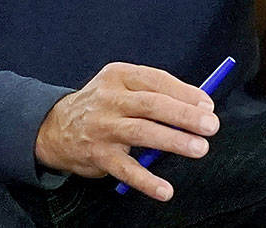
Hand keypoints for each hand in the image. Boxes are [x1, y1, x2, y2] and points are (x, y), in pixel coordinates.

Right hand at [35, 62, 219, 202]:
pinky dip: (146, 181)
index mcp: (119, 75)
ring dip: (173, 141)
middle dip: (184, 115)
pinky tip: (165, 190)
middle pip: (152, 104)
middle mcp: (109, 99)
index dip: (185, 92)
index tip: (208, 105)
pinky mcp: (97, 155)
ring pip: (141, 132)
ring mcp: (102, 127)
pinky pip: (125, 169)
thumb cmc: (103, 105)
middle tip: (211, 126)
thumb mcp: (122, 87)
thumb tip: (198, 107)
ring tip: (199, 148)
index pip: (156, 80)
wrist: (55, 127)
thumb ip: (155, 94)